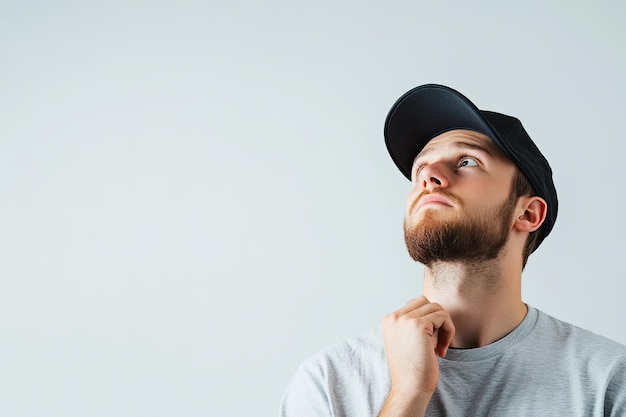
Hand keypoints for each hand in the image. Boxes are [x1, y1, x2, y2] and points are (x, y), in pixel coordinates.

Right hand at [378, 296, 454, 415]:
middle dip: (436, 320)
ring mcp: (404, 319)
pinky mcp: (418, 325)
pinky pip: (443, 316)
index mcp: (389, 320)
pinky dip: (449, 331)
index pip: (415, 305)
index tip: (429, 343)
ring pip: (436, 308)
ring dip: (444, 326)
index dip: (428, 321)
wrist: (409, 389)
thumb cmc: (411, 370)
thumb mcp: (407, 342)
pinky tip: (441, 350)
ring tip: (439, 347)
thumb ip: (413, 325)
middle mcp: (393, 317)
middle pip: (425, 302)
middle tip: (437, 343)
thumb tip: (435, 311)